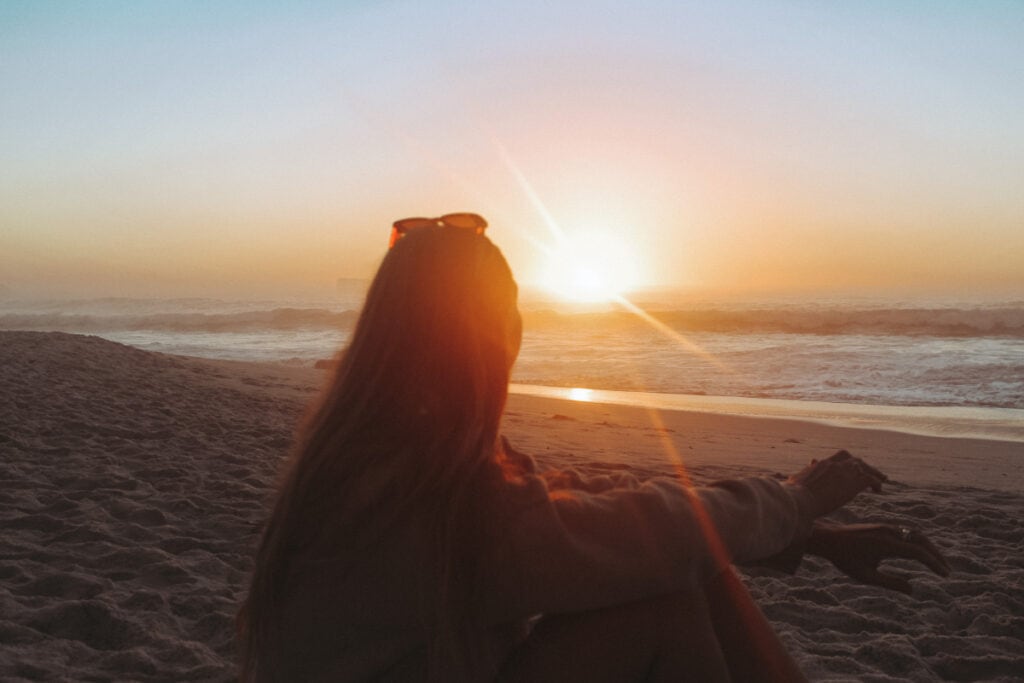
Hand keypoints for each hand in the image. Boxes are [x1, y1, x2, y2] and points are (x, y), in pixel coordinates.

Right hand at [788, 450, 886, 516]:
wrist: (798, 500)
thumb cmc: (793, 495)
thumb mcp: (798, 479)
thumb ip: (807, 471)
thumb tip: (810, 463)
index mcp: (822, 464)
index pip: (839, 458)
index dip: (848, 462)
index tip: (853, 468)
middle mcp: (834, 465)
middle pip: (853, 459)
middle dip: (863, 465)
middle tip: (872, 472)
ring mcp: (844, 472)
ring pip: (864, 467)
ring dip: (873, 473)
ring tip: (882, 479)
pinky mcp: (852, 483)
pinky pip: (870, 479)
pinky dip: (876, 483)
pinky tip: (878, 490)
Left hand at [807, 522, 950, 593]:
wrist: (829, 538)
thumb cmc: (845, 559)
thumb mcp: (866, 576)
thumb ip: (890, 583)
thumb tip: (912, 590)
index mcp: (886, 544)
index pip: (918, 552)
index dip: (934, 563)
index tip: (944, 575)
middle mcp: (889, 532)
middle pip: (921, 541)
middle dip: (936, 555)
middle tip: (946, 570)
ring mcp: (887, 528)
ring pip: (915, 534)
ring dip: (929, 548)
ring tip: (937, 563)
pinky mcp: (884, 527)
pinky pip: (907, 533)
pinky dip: (918, 543)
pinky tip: (921, 554)